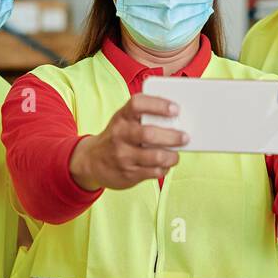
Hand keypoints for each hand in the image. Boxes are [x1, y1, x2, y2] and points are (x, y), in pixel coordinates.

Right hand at [69, 93, 187, 191]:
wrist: (91, 161)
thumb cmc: (117, 136)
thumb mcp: (124, 121)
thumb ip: (145, 117)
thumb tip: (178, 118)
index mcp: (121, 116)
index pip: (138, 104)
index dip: (158, 105)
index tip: (175, 109)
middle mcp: (120, 134)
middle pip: (149, 134)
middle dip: (172, 136)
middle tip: (185, 137)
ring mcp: (123, 155)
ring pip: (155, 156)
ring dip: (171, 156)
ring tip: (175, 155)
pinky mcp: (128, 174)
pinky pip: (154, 172)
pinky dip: (164, 169)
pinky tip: (164, 165)